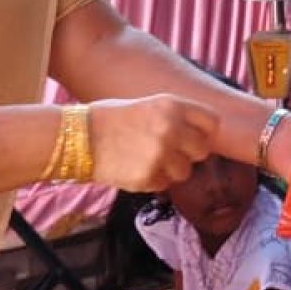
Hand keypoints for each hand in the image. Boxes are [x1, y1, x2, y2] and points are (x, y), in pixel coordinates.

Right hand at [88, 94, 216, 189]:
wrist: (78, 137)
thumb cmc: (112, 118)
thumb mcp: (148, 104)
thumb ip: (176, 117)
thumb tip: (202, 134)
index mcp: (171, 105)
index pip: (212, 122)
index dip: (205, 132)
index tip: (195, 136)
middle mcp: (170, 128)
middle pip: (203, 150)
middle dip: (189, 153)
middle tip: (170, 151)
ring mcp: (160, 155)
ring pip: (185, 172)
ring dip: (171, 170)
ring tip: (148, 160)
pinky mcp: (148, 177)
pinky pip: (165, 184)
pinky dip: (154, 180)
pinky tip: (135, 168)